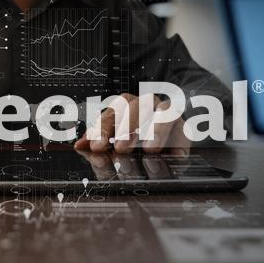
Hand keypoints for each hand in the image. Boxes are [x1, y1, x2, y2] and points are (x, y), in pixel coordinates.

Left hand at [74, 93, 189, 154]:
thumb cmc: (132, 153)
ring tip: (149, 150)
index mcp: (123, 109)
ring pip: (163, 110)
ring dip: (155, 129)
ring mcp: (166, 114)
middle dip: (127, 126)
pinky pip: (183, 127)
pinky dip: (178, 140)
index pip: (111, 113)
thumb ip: (97, 149)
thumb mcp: (112, 154)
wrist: (164, 157)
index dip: (103, 129)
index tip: (95, 147)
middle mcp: (144, 105)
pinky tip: (172, 154)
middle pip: (135, 105)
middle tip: (120, 148)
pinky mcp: (184, 127)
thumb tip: (79, 146)